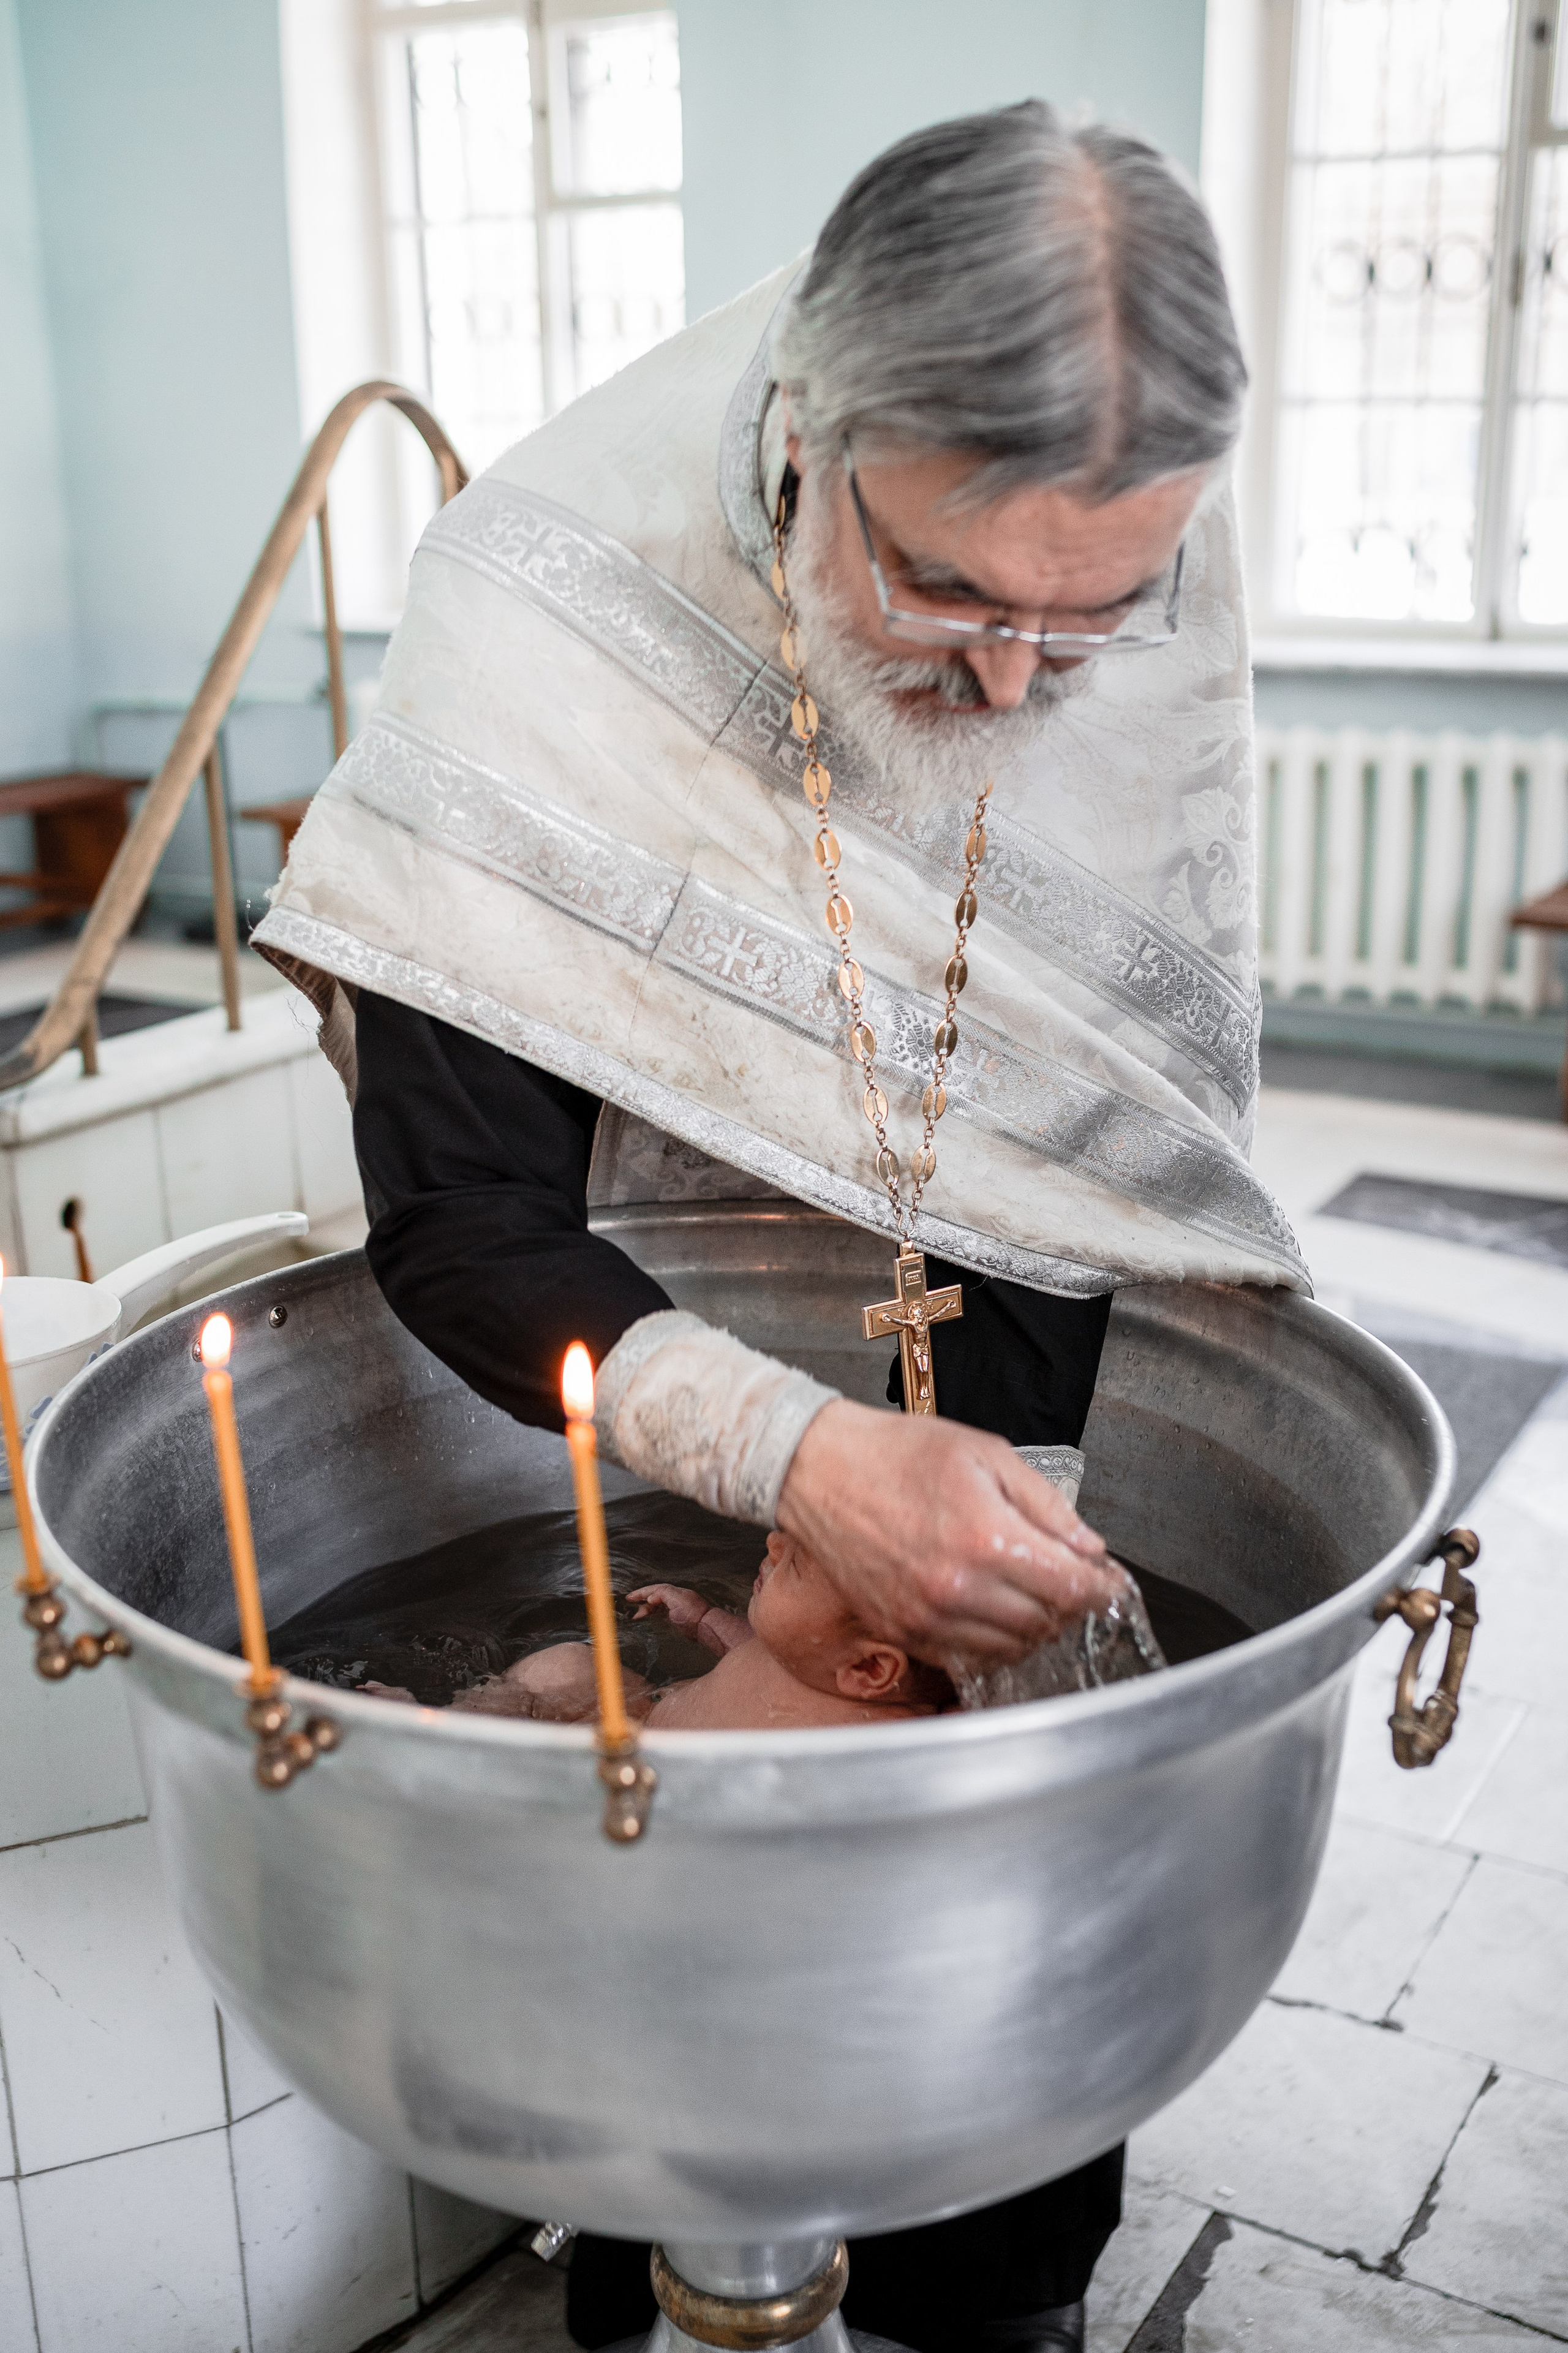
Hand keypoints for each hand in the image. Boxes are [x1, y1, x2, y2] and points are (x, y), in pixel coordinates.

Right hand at [628, 1583, 708, 1631]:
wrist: (706, 1627)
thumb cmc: (693, 1614)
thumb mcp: (676, 1599)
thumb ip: (662, 1594)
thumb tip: (650, 1597)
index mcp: (674, 1592)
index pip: (654, 1589)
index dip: (641, 1593)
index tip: (629, 1597)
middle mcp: (675, 1600)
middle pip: (655, 1598)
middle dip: (642, 1602)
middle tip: (631, 1609)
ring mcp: (677, 1611)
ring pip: (657, 1608)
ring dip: (646, 1612)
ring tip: (637, 1618)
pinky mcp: (678, 1622)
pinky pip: (661, 1617)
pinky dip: (653, 1618)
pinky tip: (649, 1623)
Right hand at [775, 1400, 1119, 1666]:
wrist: (820, 1471)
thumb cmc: (898, 1454)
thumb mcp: (987, 1454)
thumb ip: (1045, 1504)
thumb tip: (1089, 1547)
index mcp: (985, 1536)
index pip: (1069, 1587)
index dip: (1100, 1589)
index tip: (1109, 1584)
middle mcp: (958, 1586)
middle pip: (1045, 1622)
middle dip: (1069, 1605)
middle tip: (1072, 1584)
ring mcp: (926, 1615)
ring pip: (1009, 1647)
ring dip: (1034, 1627)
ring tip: (1035, 1597)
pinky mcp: (901, 1630)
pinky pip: (967, 1655)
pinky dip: (993, 1641)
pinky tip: (995, 1611)